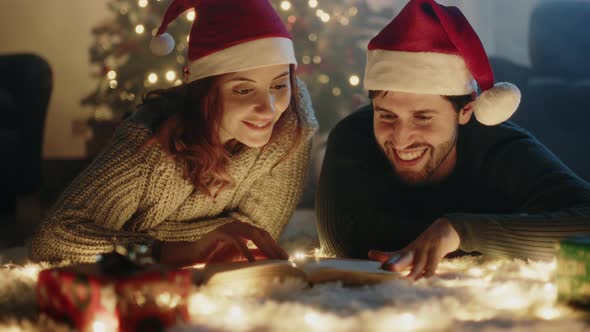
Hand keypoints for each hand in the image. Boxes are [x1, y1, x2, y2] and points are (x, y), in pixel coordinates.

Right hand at [159, 221, 288, 266]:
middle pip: (261, 233)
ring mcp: (230, 227)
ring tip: (272, 259)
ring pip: (252, 235)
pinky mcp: (221, 232)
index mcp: (244, 229)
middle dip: (274, 246)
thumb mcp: (239, 256)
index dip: (276, 245)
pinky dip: (246, 251)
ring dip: (264, 247)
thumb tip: (271, 259)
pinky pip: (237, 241)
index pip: (264, 235)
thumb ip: (253, 254)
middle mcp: (239, 225)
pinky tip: (252, 262)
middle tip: (283, 258)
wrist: (194, 255)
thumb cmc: (216, 256)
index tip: (286, 257)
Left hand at [368, 218, 459, 279]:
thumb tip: (393, 271)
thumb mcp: (418, 252)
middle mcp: (416, 248)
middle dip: (395, 263)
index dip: (383, 255)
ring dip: (413, 271)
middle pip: (404, 257)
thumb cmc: (431, 245)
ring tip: (406, 281)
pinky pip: (434, 260)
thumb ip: (408, 262)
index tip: (370, 254)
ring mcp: (427, 246)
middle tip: (386, 267)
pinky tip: (427, 276)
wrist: (449, 227)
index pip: (394, 253)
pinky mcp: (439, 246)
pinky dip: (430, 269)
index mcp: (410, 250)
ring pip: (419, 260)